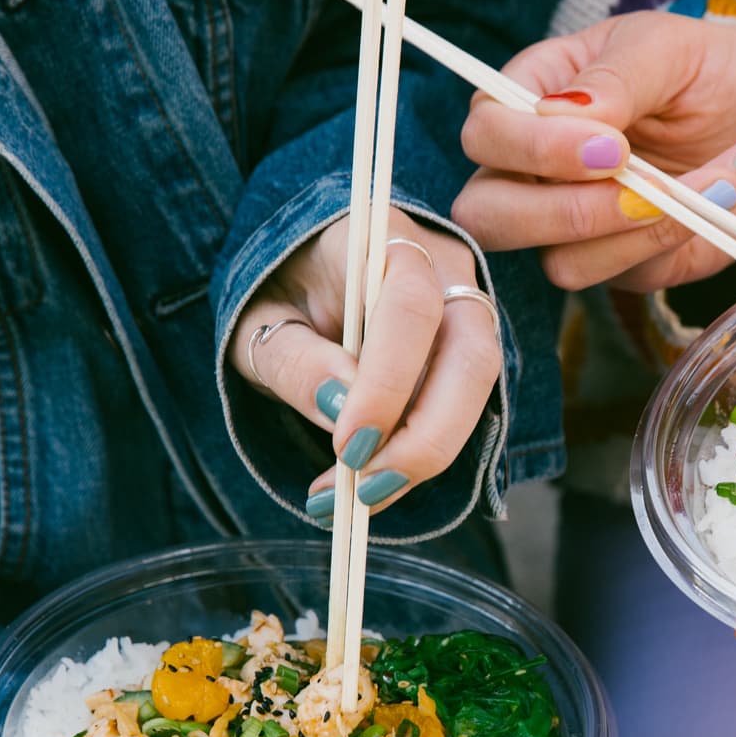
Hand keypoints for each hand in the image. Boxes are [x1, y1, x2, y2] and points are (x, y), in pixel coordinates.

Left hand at [228, 208, 500, 516]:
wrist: (303, 272)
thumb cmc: (277, 290)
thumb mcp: (256, 322)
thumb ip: (294, 359)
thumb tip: (339, 407)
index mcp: (380, 239)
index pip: (410, 306)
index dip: (389, 380)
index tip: (348, 445)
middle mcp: (442, 268)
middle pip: (471, 355)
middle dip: (425, 436)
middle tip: (365, 490)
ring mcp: (465, 307)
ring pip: (478, 389)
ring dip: (424, 454)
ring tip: (359, 497)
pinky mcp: (469, 349)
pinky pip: (463, 408)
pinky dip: (418, 456)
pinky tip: (370, 485)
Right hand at [453, 11, 735, 291]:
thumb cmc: (709, 68)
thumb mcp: (669, 46)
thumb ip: (616, 76)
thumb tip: (563, 114)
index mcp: (530, 98)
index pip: (485, 133)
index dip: (533, 148)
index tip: (612, 142)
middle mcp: (535, 170)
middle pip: (489, 216)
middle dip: (565, 211)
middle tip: (644, 185)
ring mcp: (573, 226)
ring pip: (558, 263)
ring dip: (639, 230)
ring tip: (716, 179)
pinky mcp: (622, 263)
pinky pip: (626, 277)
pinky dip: (679, 239)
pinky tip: (724, 194)